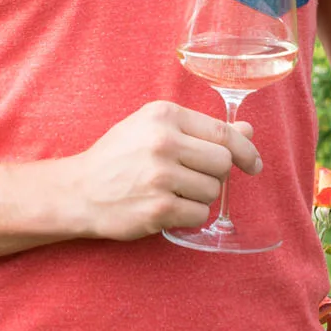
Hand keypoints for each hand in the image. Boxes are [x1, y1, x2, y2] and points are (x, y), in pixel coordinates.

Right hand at [60, 100, 259, 241]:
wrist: (78, 190)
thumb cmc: (117, 157)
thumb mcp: (152, 129)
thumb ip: (201, 130)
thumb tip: (248, 131)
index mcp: (163, 115)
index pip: (223, 132)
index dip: (245, 150)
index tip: (252, 163)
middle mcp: (163, 142)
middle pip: (223, 163)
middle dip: (215, 175)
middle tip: (193, 178)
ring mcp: (161, 176)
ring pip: (213, 191)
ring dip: (200, 196)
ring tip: (172, 191)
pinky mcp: (159, 208)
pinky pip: (199, 214)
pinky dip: (189, 215)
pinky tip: (167, 207)